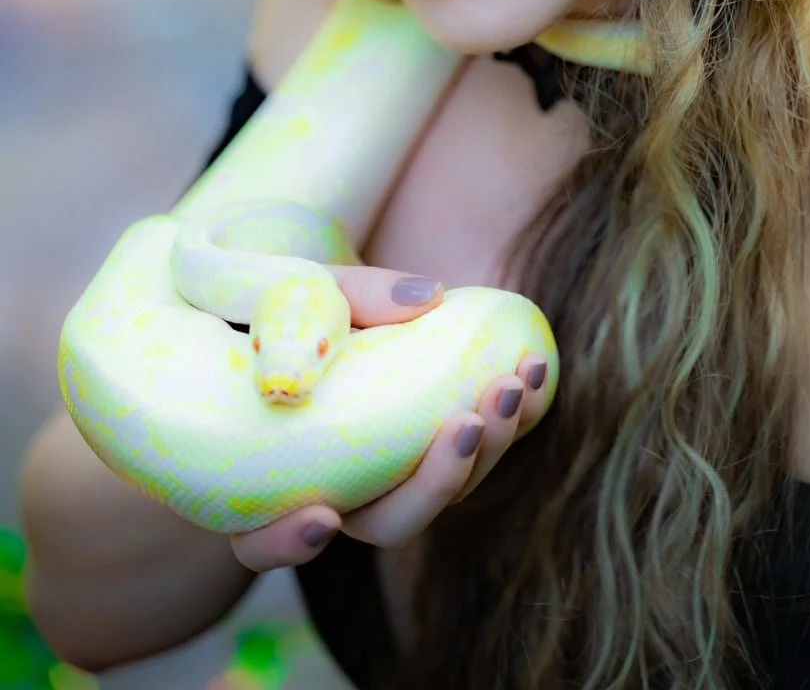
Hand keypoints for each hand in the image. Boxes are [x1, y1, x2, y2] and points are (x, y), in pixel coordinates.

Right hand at [227, 265, 549, 570]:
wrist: (299, 292)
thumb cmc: (271, 294)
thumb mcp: (294, 284)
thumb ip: (346, 294)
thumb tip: (428, 298)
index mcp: (260, 472)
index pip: (260, 539)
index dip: (287, 544)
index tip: (324, 517)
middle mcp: (330, 485)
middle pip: (384, 522)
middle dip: (437, 483)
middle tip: (471, 422)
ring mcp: (387, 465)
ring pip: (443, 488)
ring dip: (489, 444)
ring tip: (515, 380)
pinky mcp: (430, 433)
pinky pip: (474, 441)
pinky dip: (509, 412)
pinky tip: (532, 366)